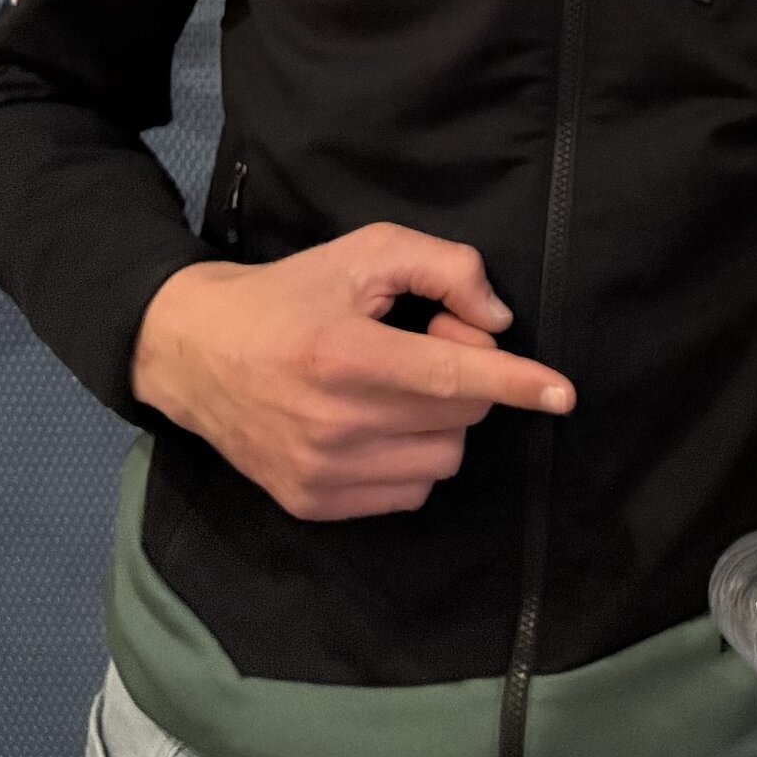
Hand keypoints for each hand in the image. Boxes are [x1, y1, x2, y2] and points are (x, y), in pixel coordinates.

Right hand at [133, 223, 573, 521]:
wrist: (193, 351)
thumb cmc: (289, 295)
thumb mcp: (363, 252)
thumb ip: (441, 266)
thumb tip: (497, 320)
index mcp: (343, 354)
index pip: (449, 375)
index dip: (514, 382)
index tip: (563, 394)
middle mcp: (332, 422)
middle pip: (458, 416)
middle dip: (464, 377)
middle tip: (424, 341)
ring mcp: (320, 471)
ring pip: (441, 462)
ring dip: (440, 424)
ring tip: (395, 386)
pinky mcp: (312, 504)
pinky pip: (407, 495)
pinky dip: (411, 461)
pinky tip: (376, 425)